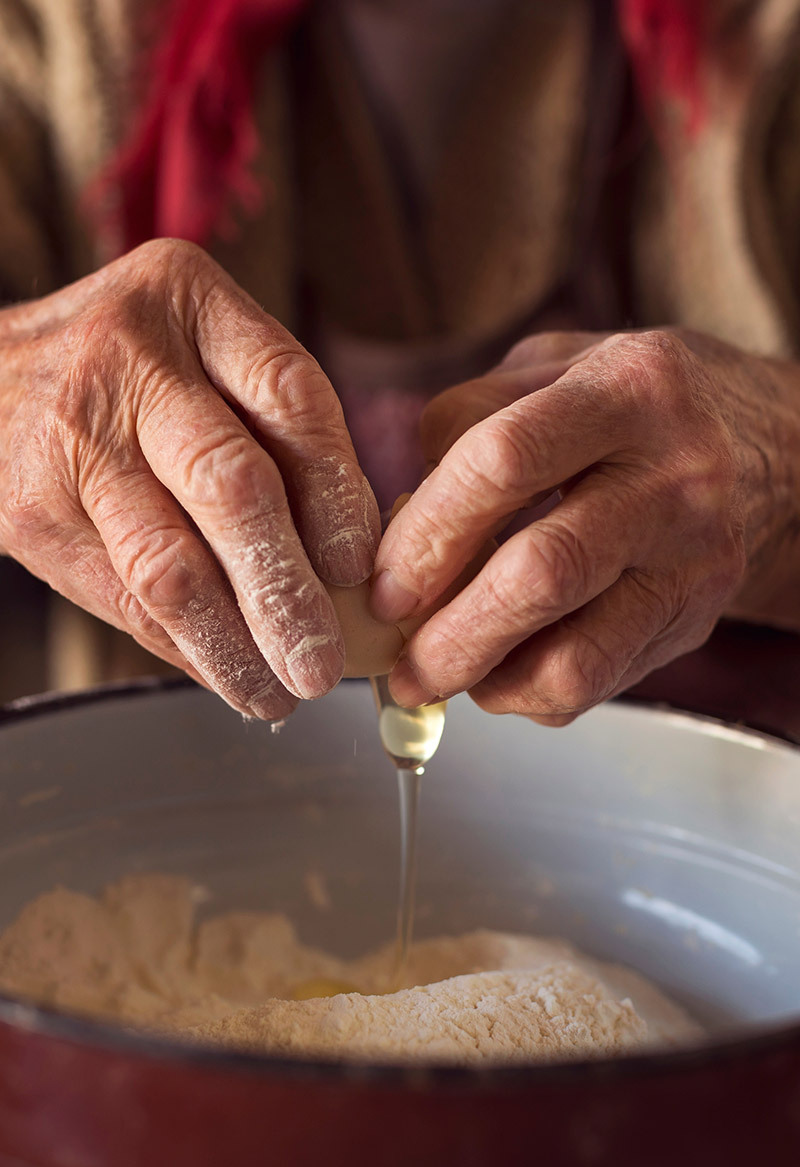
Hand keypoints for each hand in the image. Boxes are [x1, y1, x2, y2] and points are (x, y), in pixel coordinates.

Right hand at [0, 239, 379, 717]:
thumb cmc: (130, 376)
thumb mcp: (203, 354)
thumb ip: (276, 428)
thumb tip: (354, 560)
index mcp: (192, 303)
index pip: (289, 396)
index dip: (338, 492)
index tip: (359, 569)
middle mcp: (130, 362)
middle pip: (230, 484)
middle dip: (285, 590)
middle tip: (321, 664)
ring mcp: (73, 440)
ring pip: (168, 564)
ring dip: (233, 643)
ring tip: (278, 692)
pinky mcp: (33, 513)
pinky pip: (121, 600)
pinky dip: (183, 648)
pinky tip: (225, 673)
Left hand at [371, 329, 799, 723]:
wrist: (779, 451)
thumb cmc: (644, 406)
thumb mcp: (560, 367)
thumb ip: (472, 418)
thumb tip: (398, 516)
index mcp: (626, 391)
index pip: (503, 461)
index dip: (427, 533)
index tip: (381, 582)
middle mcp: (672, 476)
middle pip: (541, 573)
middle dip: (449, 632)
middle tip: (397, 659)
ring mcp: (691, 558)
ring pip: (575, 654)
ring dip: (484, 681)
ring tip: (435, 676)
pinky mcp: (695, 618)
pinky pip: (598, 683)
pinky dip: (528, 693)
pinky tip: (498, 671)